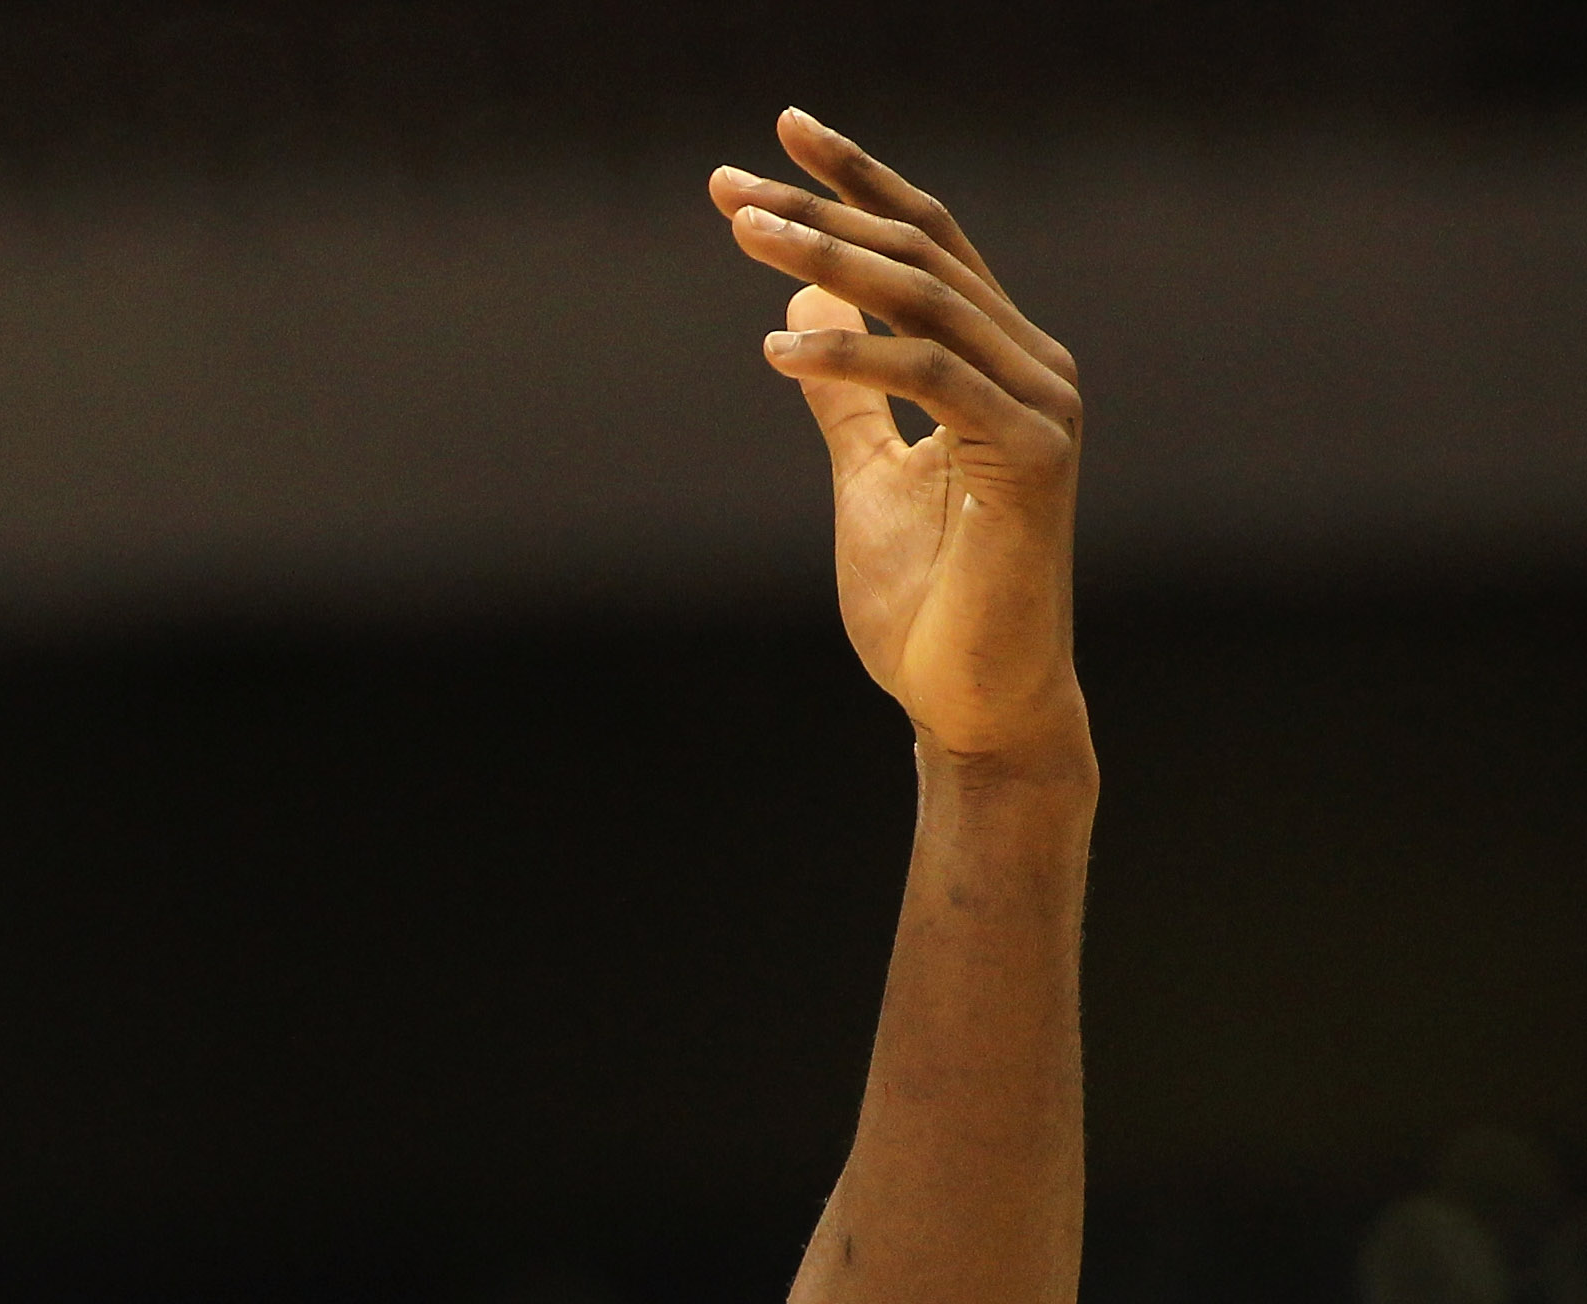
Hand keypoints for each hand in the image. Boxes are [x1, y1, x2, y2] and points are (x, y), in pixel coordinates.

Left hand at [710, 115, 1083, 765]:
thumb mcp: (864, 477)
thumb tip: (798, 308)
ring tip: (742, 236)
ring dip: (825, 261)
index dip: (855, 183)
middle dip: (821, 210)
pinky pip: (931, 379)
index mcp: (999, 359)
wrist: (970, 702)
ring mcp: (1041, 406)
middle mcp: (1033, 365)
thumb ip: (844, 395)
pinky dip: (850, 357)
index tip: (775, 136)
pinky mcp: (1031, 457)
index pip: (927, 242)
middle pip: (921, 253)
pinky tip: (776, 349)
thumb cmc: (926, 599)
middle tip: (727, 186)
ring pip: (926, 300)